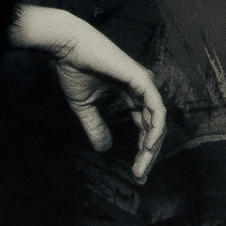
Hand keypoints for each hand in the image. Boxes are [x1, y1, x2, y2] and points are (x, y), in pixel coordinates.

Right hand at [9, 6, 166, 181]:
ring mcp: (144, 84)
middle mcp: (142, 89)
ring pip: (157, 122)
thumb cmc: (74, 69)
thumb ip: (96, 127)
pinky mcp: (142, 80)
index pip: (143, 126)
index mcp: (130, 93)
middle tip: (140, 176)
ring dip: (151, 147)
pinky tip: (149, 147)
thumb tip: (104, 150)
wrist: (68, 48)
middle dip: (148, 154)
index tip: (135, 172)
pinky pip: (156, 110)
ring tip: (142, 166)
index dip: (141, 150)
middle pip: (153, 128)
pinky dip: (155, 129)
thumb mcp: (84, 107)